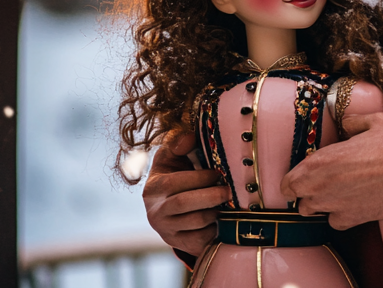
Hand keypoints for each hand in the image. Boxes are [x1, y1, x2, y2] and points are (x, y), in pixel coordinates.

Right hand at [142, 131, 230, 254]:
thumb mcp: (172, 156)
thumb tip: (189, 138)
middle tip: (229, 190)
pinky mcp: (180, 244)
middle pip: (183, 204)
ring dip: (215, 211)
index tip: (218, 172)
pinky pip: (200, 240)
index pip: (174, 183)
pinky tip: (222, 218)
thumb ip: (178, 143)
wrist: (169, 207)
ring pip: (195, 223)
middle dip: (210, 195)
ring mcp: (167, 231)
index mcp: (153, 188)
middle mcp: (155, 212)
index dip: (199, 177)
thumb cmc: (175, 174)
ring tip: (227, 202)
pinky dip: (214, 229)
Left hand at [279, 112, 382, 228]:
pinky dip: (337, 214)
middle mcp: (325, 186)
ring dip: (318, 203)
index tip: (299, 175)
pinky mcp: (353, 219)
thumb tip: (346, 125)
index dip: (292, 178)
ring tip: (332, 191)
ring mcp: (338, 205)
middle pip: (298, 199)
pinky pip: (334, 221)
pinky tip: (348, 202)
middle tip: (315, 182)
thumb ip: (352, 122)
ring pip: (313, 212)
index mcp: (324, 161)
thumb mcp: (373, 120)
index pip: (290, 180)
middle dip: (303, 191)